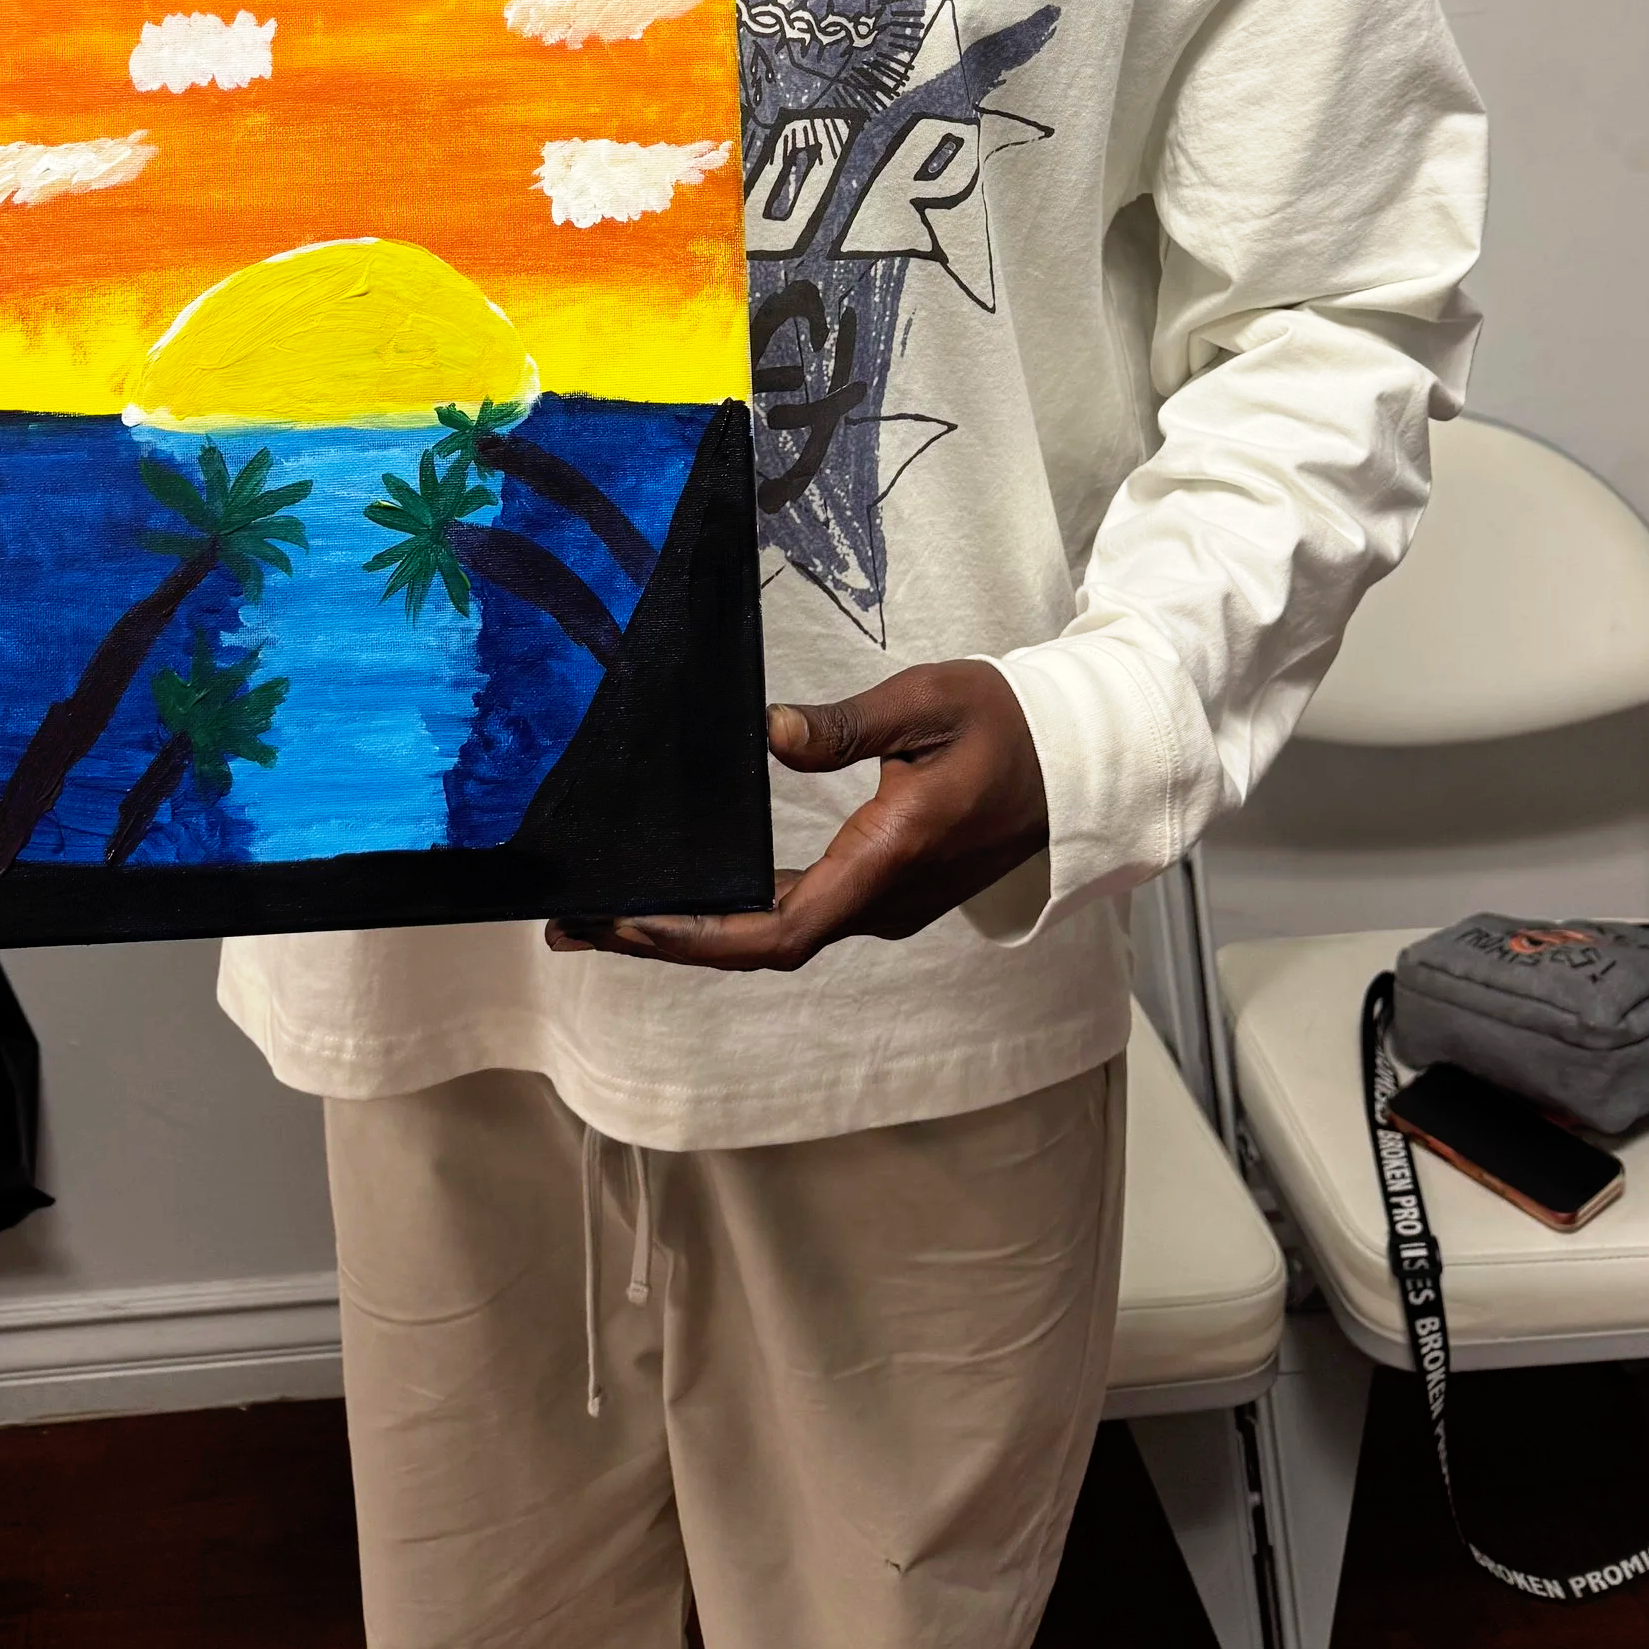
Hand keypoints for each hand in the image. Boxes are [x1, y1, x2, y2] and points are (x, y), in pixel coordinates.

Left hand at [545, 659, 1048, 972]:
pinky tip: (687, 895)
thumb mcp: (929, 703)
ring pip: (773, 936)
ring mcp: (883, 904)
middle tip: (572, 924)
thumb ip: (849, 724)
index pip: (779, 930)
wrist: (1077, 765)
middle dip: (663, 939)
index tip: (624, 920)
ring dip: (692, 930)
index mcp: (887, 863)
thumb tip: (770, 734)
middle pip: (758, 945)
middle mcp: (880, 903)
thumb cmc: (1007, 725)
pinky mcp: (883, 891)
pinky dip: (733, 914)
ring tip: (606, 911)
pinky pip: (797, 917)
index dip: (696, 935)